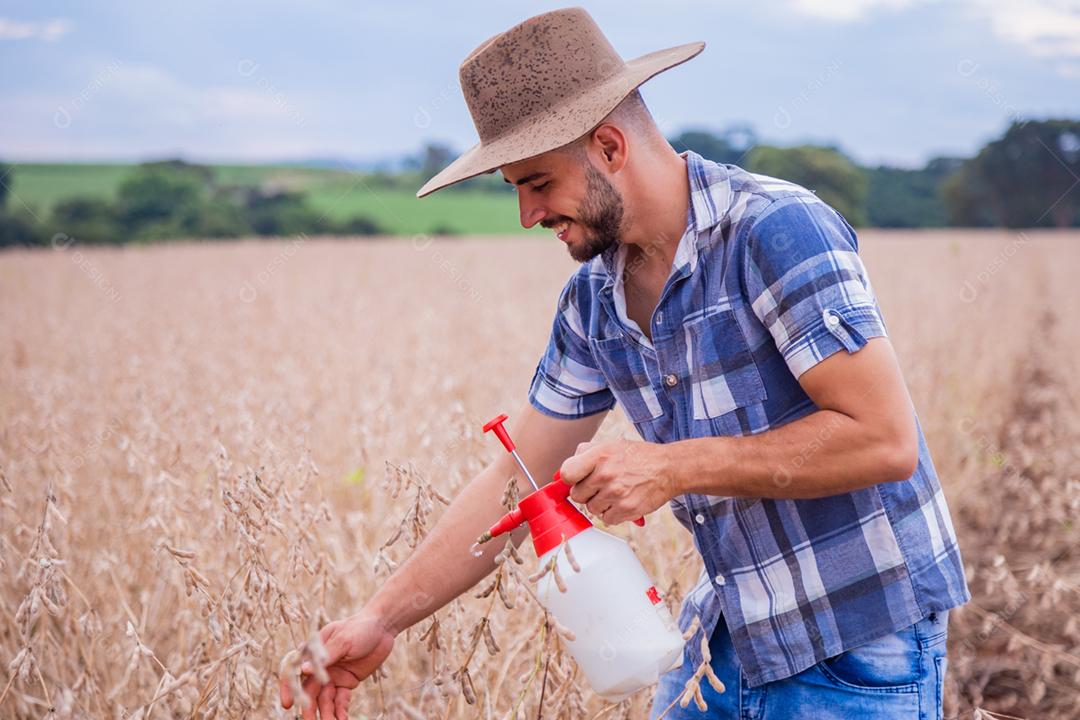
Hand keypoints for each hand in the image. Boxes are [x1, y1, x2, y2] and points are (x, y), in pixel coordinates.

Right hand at [279, 610, 395, 718]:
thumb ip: (325, 656)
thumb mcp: (343, 640)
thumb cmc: (360, 628)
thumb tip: (303, 670)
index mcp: (313, 651)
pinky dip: (340, 711)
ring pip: (324, 699)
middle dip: (308, 707)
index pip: (294, 670)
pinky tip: (343, 719)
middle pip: (309, 690)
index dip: (289, 687)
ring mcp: (332, 676)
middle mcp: (320, 666)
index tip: (288, 703)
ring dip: (326, 713)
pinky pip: (340, 700)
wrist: (383, 628)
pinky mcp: (346, 683)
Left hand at [558, 439, 674, 524]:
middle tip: (601, 486)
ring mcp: (616, 493)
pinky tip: (623, 502)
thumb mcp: (611, 445)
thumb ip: (585, 453)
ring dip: (600, 504)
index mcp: (599, 455)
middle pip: (577, 495)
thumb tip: (560, 472)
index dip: (570, 479)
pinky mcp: (626, 509)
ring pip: (591, 509)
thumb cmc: (638, 457)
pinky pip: (606, 519)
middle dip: (586, 492)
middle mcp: (605, 474)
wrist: (669, 468)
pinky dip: (613, 514)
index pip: (566, 473)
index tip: (576, 480)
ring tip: (615, 492)